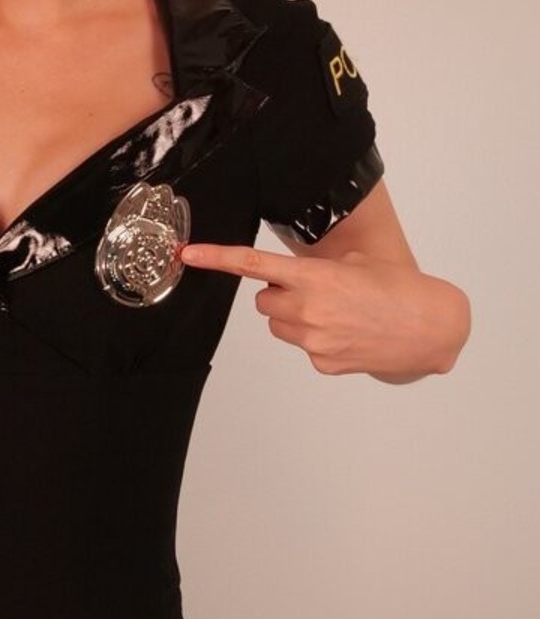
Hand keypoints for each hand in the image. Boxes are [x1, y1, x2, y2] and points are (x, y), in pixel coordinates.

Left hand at [180, 242, 467, 378]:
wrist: (430, 328)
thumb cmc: (398, 289)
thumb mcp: (356, 263)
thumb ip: (317, 266)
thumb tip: (292, 274)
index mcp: (316, 278)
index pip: (254, 265)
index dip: (216, 258)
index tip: (188, 254)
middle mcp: (308, 310)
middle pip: (264, 299)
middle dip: (281, 294)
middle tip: (316, 291)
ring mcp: (313, 340)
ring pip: (279, 324)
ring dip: (295, 317)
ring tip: (335, 313)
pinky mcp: (322, 363)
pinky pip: (302, 345)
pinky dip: (316, 338)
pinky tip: (345, 333)